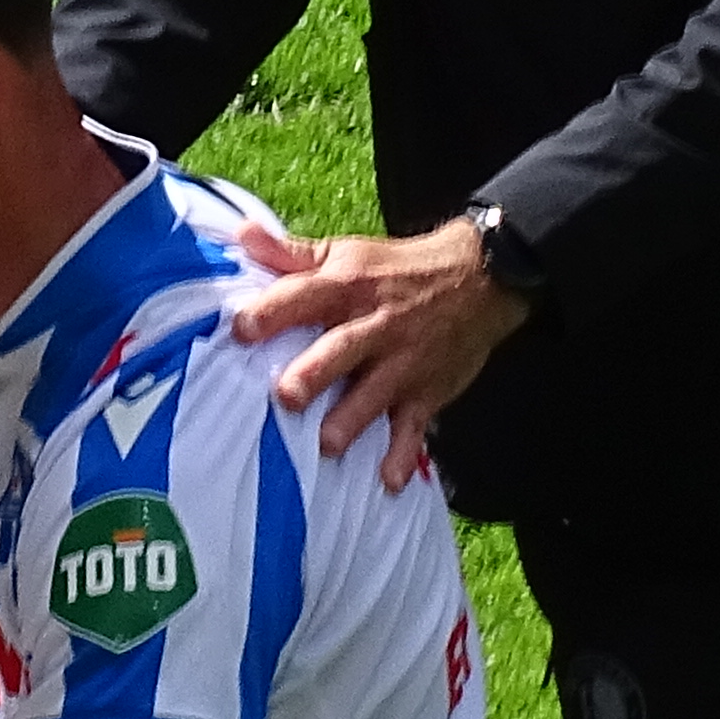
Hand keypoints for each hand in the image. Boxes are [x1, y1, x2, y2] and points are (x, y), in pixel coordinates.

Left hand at [216, 217, 529, 483]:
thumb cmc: (396, 271)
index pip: (305, 295)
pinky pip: (414, 428)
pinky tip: (389, 481)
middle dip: (314, 372)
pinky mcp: (426, 392)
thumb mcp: (347, 253)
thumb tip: (240, 237)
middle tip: (287, 395)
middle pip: (341, 349)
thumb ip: (290, 255)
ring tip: (328, 445)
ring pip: (375, 393)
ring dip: (352, 419)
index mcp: (347, 287)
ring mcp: (403, 362)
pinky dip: (403, 454)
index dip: (272, 310)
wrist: (479, 278)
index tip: (242, 328)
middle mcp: (375, 325)